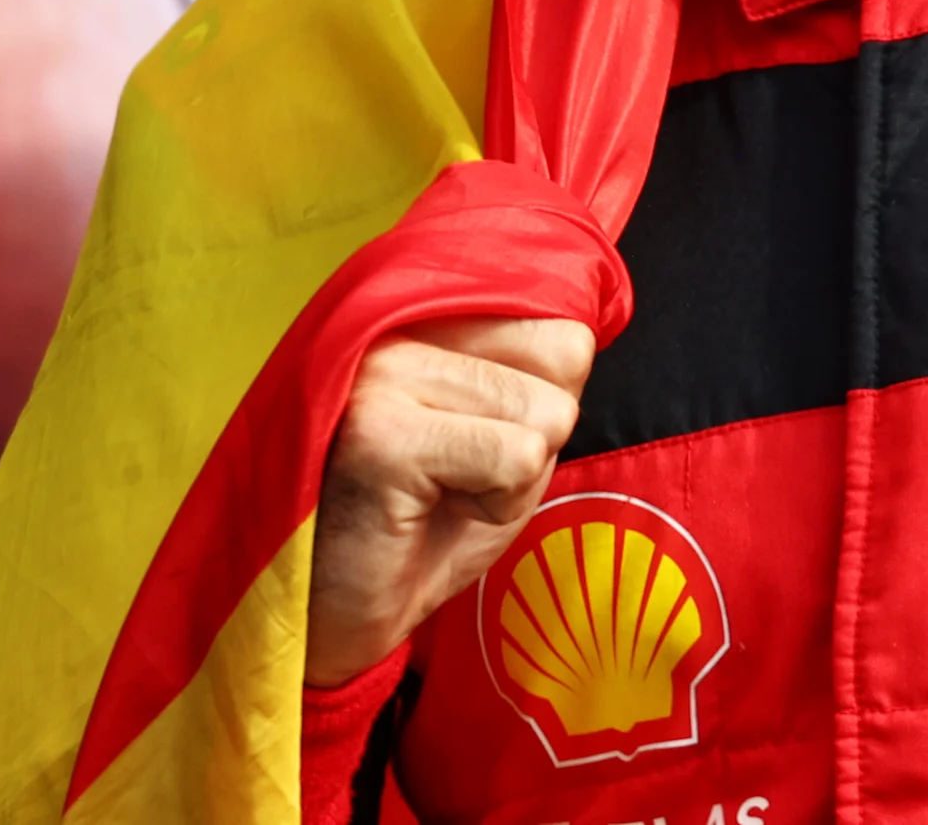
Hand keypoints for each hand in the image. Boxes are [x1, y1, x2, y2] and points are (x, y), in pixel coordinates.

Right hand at [305, 316, 594, 685]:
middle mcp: (399, 325)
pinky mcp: (381, 435)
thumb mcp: (500, 428)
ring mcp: (385, 373)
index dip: (547, 401)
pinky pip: (517, 458)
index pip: (564, 327)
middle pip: (566, 358)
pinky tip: (433, 511)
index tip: (481, 442)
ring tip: (442, 491)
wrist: (338, 616)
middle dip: (536, 435)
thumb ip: (536, 374)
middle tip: (462, 472)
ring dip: (514, 475)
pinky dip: (499, 504)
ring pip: (546, 411)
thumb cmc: (424, 522)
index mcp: (427, 313)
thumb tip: (589, 333)